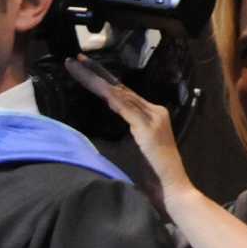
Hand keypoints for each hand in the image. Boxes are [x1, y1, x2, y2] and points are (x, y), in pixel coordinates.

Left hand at [64, 54, 194, 204]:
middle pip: (119, 88)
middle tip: (74, 59)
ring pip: (120, 94)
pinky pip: (126, 109)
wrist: (172, 188)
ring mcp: (153, 118)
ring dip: (96, 80)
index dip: (102, 80)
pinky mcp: (149, 129)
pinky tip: (98, 90)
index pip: (122, 93)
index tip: (82, 69)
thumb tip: (100, 127)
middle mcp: (154, 111)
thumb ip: (122, 133)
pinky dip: (111, 99)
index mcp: (150, 114)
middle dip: (95, 73)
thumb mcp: (132, 148)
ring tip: (77, 67)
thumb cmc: (151, 174)